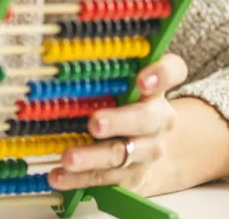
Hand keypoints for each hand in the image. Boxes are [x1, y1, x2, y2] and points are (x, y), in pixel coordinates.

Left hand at [48, 54, 188, 194]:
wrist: (150, 150)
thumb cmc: (127, 105)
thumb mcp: (122, 83)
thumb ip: (105, 68)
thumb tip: (56, 49)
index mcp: (156, 88)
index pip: (172, 71)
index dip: (160, 74)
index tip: (143, 79)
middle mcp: (158, 119)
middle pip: (146, 119)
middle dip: (119, 121)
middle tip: (95, 123)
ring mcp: (147, 151)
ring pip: (121, 154)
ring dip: (93, 157)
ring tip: (68, 157)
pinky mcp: (132, 177)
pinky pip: (105, 179)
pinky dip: (79, 180)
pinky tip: (58, 176)